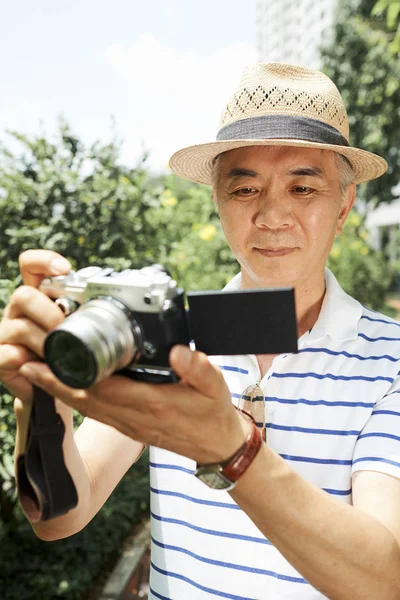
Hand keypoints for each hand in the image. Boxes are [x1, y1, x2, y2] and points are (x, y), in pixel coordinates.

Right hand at [0, 249, 70, 401]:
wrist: (50, 389)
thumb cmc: (66, 352)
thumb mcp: (79, 329)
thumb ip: (85, 313)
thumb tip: (110, 303)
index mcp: (38, 296)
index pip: (31, 266)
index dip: (44, 261)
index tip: (64, 268)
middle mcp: (18, 310)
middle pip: (24, 295)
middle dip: (49, 313)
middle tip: (65, 329)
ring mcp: (7, 333)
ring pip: (20, 327)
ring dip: (45, 342)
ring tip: (59, 353)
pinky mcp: (0, 357)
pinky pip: (8, 355)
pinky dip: (29, 362)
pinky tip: (42, 367)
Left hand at [19, 345, 249, 464]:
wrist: (217, 447)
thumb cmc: (214, 414)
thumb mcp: (216, 387)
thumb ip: (198, 368)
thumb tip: (178, 349)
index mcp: (153, 403)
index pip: (103, 388)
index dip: (71, 376)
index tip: (47, 361)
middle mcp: (134, 416)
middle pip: (84, 398)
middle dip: (52, 382)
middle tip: (26, 362)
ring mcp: (129, 424)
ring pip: (85, 406)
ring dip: (57, 391)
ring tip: (35, 372)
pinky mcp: (129, 426)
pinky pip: (95, 412)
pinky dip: (74, 398)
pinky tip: (63, 387)